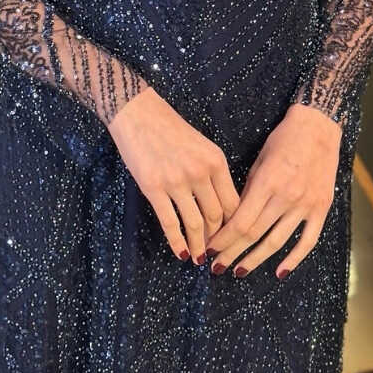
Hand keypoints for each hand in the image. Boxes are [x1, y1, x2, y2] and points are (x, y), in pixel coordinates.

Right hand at [107, 87, 239, 264]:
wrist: (137, 113)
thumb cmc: (170, 128)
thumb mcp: (201, 146)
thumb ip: (212, 173)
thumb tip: (220, 207)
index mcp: (216, 160)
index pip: (233, 202)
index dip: (235, 227)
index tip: (233, 240)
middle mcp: (200, 172)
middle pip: (217, 216)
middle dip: (218, 240)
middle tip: (217, 254)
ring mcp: (176, 180)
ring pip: (196, 223)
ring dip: (199, 245)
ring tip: (200, 259)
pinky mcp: (153, 187)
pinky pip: (170, 222)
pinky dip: (177, 241)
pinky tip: (181, 253)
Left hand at [207, 103, 341, 278]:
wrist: (318, 127)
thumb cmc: (284, 139)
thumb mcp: (260, 160)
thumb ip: (248, 190)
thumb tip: (233, 218)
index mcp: (267, 182)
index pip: (241, 221)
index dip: (223, 239)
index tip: (210, 249)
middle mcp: (286, 196)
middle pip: (254, 234)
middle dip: (232, 253)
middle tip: (217, 266)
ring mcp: (305, 205)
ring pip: (276, 242)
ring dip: (255, 260)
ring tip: (239, 271)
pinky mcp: (321, 209)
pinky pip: (307, 241)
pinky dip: (294, 259)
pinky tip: (279, 272)